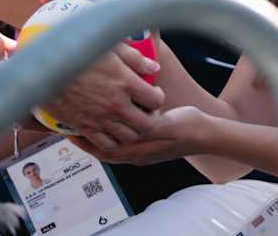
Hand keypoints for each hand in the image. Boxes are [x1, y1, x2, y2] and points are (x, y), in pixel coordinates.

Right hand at [42, 41, 164, 151]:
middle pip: (146, 124)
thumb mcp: (112, 46)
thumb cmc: (79, 51)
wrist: (47, 67)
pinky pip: (106, 144)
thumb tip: (153, 69)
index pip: (155, 100)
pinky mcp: (85, 128)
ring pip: (129, 137)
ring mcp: (100, 119)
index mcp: (126, 83)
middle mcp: (116, 105)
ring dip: (134, 130)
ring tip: (131, 119)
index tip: (153, 92)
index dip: (158, 96)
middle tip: (146, 109)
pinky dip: (114, 141)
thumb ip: (136, 59)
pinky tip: (112, 129)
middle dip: (151, 117)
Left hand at [72, 105, 209, 165]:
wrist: (207, 135)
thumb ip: (147, 126)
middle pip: (105, 151)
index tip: (70, 131)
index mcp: (140, 151)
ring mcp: (143, 153)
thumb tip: (128, 123)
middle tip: (70, 129)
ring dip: (99, 138)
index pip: (105, 150)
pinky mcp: (149, 148)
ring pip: (113, 148)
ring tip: (86, 126)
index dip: (86, 141)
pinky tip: (111, 125)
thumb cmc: (189, 127)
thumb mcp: (167, 124)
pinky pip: (123, 145)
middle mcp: (138, 155)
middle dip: (86, 142)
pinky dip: (112, 136)